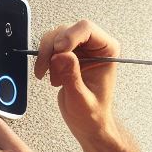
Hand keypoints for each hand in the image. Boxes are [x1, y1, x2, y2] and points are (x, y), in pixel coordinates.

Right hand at [35, 19, 119, 143]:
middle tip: (48, 69)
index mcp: (107, 52)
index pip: (87, 28)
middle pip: (67, 30)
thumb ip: (72, 76)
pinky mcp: (68, 54)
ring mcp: (80, 49)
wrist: (88, 123)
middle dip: (53, 48)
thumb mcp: (81, 99)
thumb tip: (61, 55)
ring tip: (53, 78)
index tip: (58, 51)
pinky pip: (50, 47)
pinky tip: (51, 77)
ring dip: (47, 55)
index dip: (69, 36)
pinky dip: (45, 59)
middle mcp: (95, 46)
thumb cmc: (92, 115)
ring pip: (55, 36)